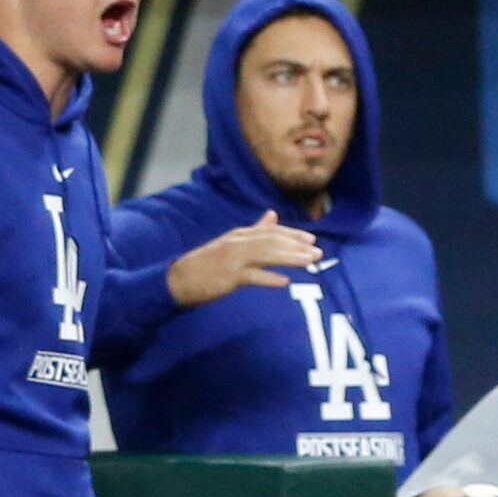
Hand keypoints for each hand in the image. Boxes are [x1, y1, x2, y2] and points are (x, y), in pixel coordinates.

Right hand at [165, 208, 323, 305]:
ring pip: (266, 254)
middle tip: (318, 252)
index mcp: (240, 235)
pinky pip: (251, 276)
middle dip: (297, 246)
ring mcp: (232, 259)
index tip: (312, 239)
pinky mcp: (227, 276)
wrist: (179, 279)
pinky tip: (284, 281)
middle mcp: (238, 243)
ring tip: (310, 262)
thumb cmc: (208, 263)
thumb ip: (254, 231)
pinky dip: (268, 278)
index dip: (292, 234)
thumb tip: (273, 215)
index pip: (271, 231)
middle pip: (272, 241)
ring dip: (290, 258)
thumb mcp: (232, 243)